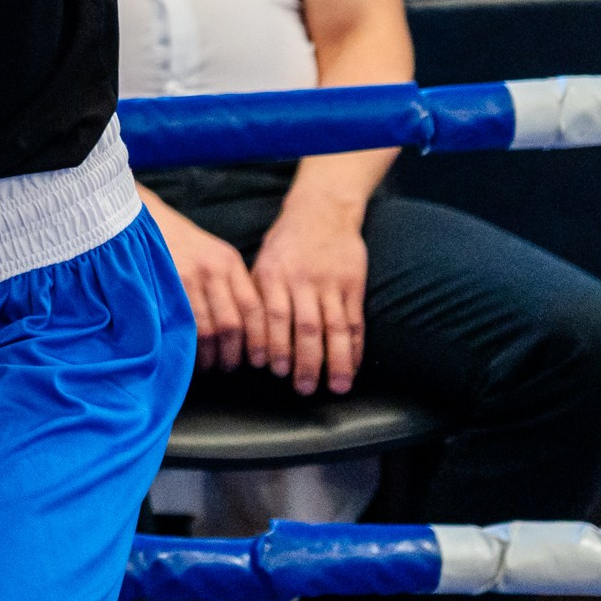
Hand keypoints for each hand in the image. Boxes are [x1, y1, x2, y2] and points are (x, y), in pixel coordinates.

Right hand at [145, 195, 265, 373]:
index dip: (258, 339)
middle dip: (232, 354)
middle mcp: (213, 269)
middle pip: (232, 324)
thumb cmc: (174, 244)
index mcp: (228, 262)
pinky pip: (180, 325)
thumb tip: (245, 330)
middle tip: (228, 368)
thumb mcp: (210, 254)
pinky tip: (186, 354)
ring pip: (207, 330)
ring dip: (209, 356)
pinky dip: (186, 346)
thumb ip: (228, 284)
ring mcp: (187, 277)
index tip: (257, 359)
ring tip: (207, 366)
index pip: (254, 308)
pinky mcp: (162, 286)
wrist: (133, 220)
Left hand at [250, 194, 369, 394]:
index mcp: (273, 274)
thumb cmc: (285, 243)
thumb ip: (256, 296)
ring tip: (337, 387)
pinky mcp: (353, 284)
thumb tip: (244, 338)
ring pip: (335, 328)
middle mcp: (302, 280)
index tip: (269, 370)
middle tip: (303, 389)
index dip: (272, 344)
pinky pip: (355, 321)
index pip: (272, 316)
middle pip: (305, 327)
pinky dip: (355, 347)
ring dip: (337, 361)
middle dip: (305, 362)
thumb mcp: (262, 262)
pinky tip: (354, 366)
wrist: (322, 210)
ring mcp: (330, 283)